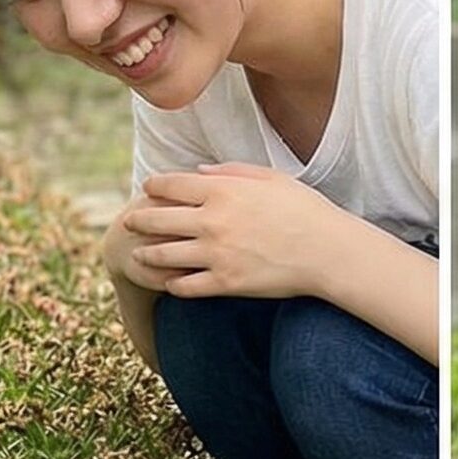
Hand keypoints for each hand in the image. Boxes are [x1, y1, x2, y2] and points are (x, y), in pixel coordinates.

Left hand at [121, 164, 343, 298]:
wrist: (328, 252)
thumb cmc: (305, 210)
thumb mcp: (270, 178)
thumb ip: (231, 171)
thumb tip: (198, 171)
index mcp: (222, 190)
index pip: (171, 185)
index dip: (154, 186)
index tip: (147, 189)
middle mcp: (212, 221)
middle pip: (158, 219)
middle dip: (139, 220)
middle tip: (129, 223)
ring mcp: (216, 254)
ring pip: (164, 255)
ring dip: (148, 255)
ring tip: (140, 256)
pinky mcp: (225, 283)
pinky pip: (185, 286)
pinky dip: (173, 285)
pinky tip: (170, 284)